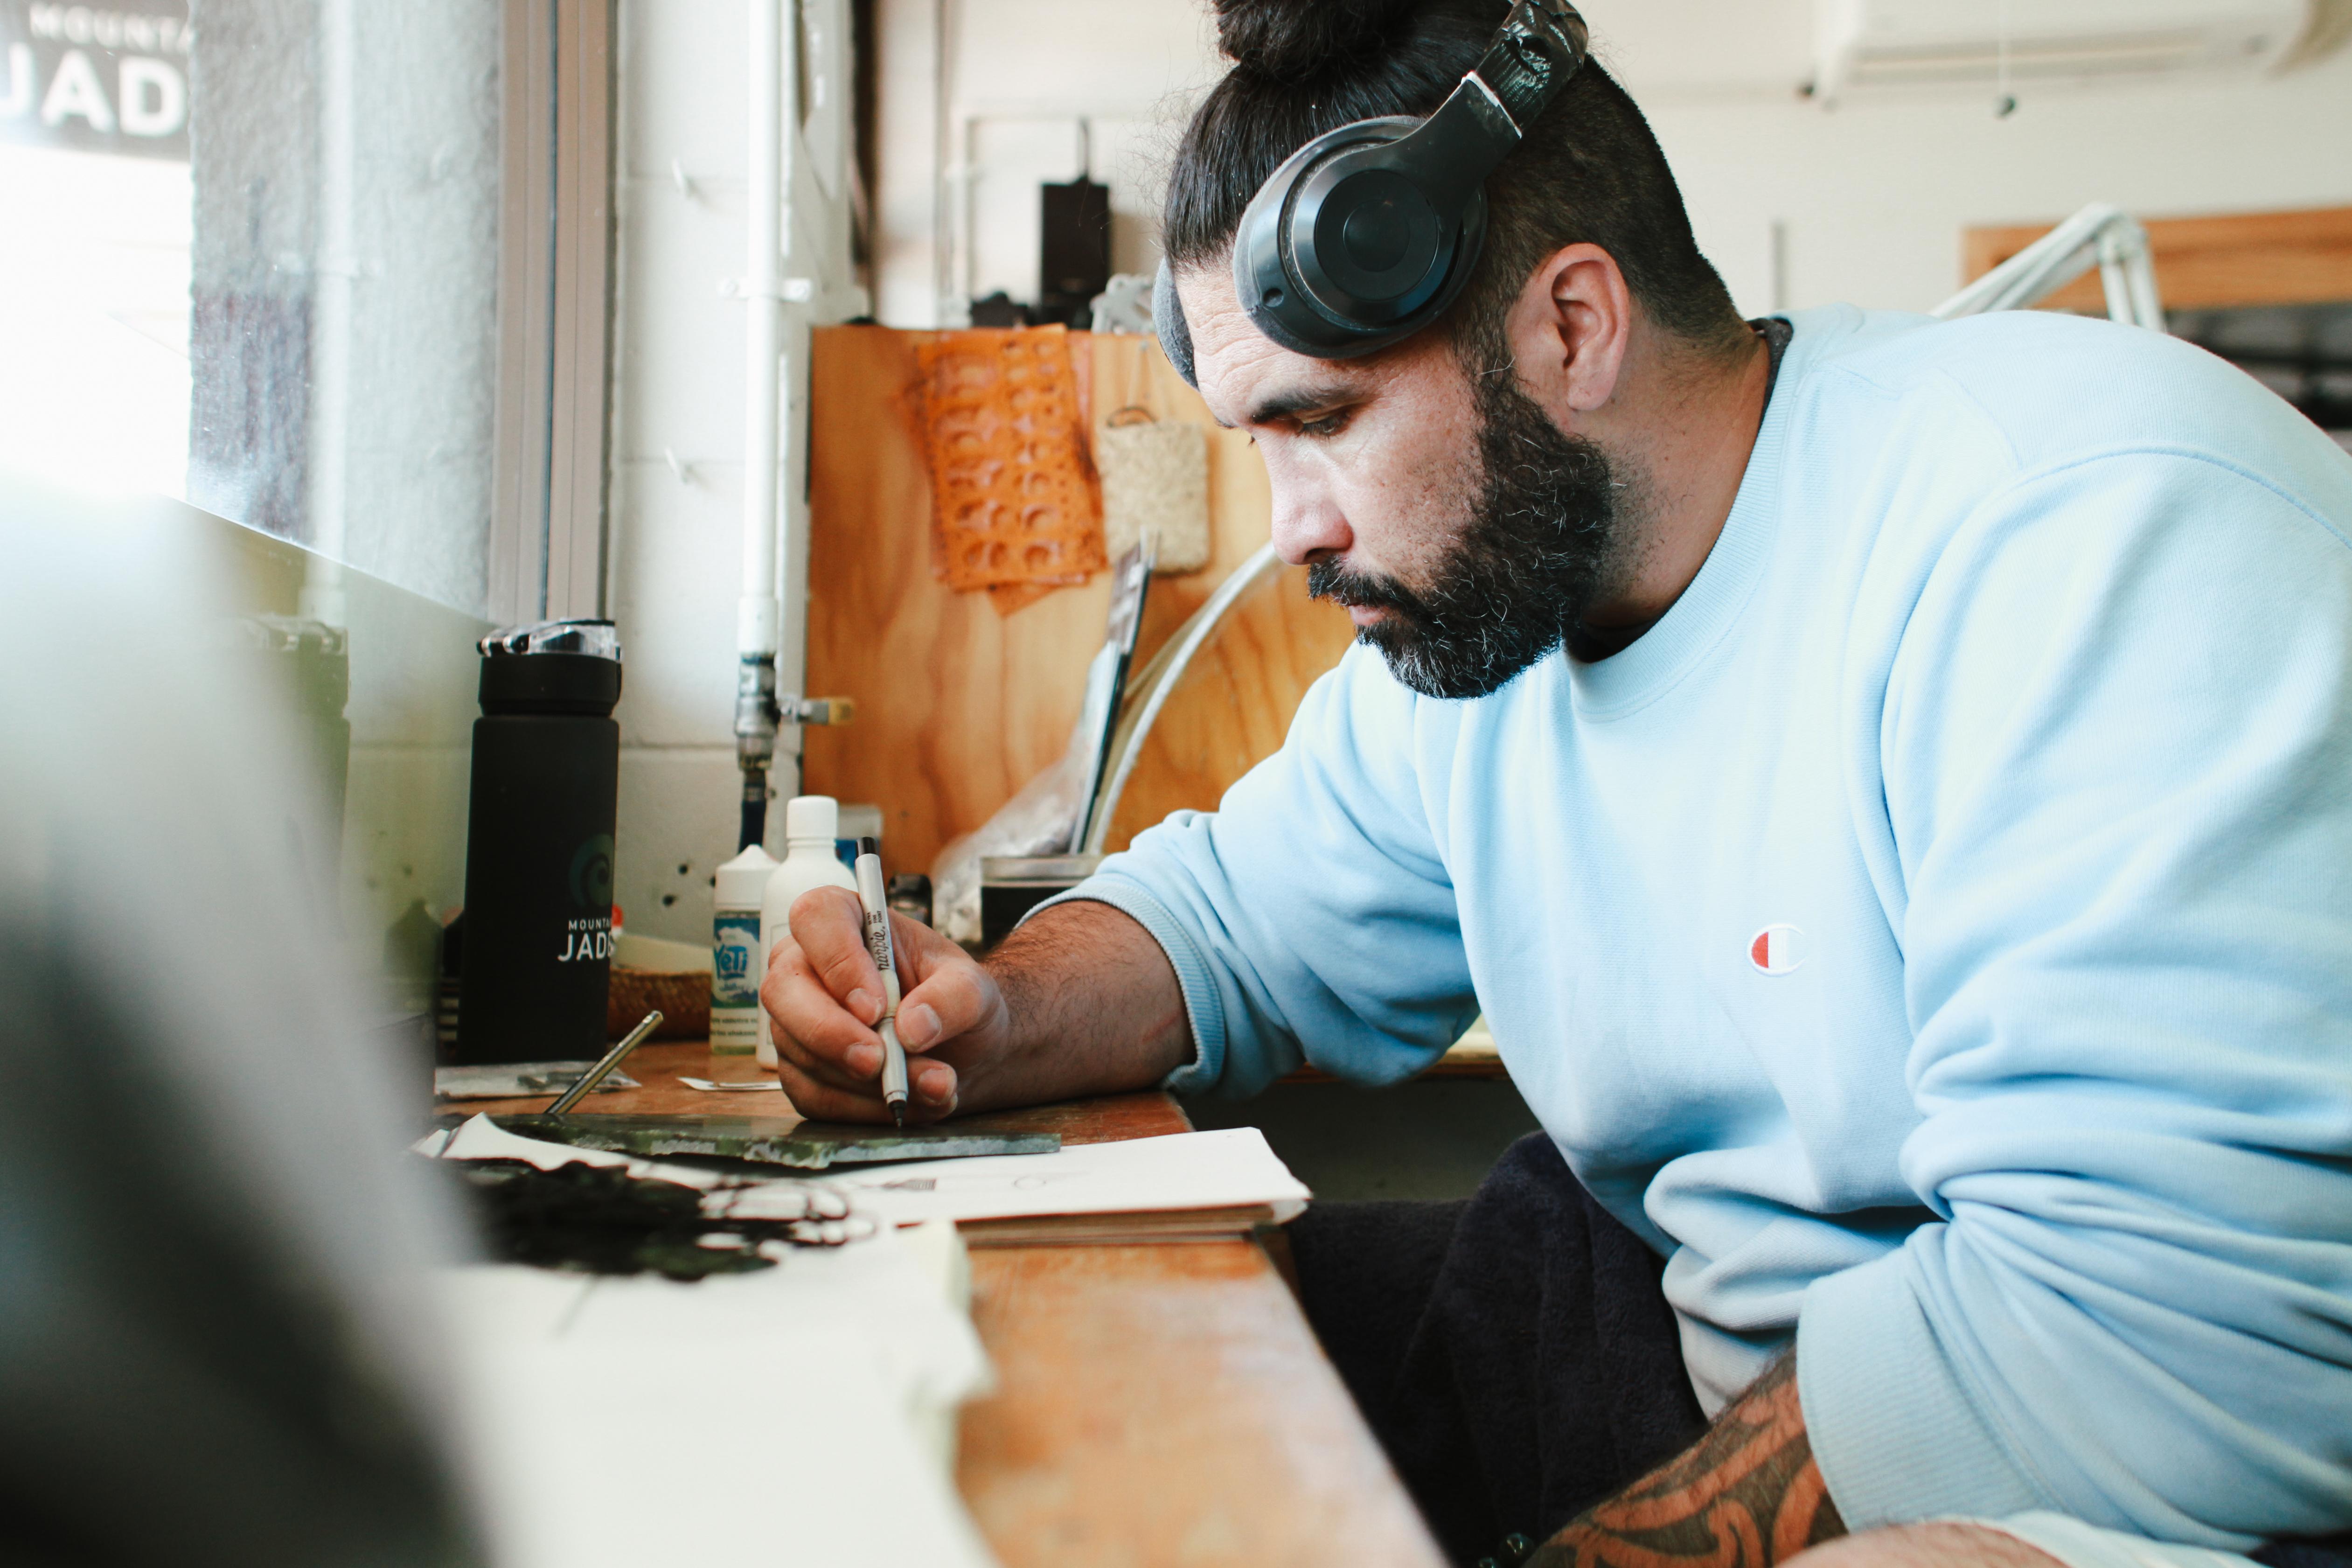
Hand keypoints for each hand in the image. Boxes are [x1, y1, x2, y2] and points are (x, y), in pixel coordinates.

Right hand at [760, 886, 1009, 1122]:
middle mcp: (807, 968)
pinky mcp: (801, 1072)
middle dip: (830, 1032)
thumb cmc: (954, 1000)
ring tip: (934, 1085)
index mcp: (845, 921)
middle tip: (879, 1061)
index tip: (876, 1005)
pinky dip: (867, 1109)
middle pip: (783, 990)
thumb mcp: (973, 988)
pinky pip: (817, 1097)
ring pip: (802, 1052)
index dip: (838, 960)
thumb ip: (954, 997)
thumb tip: (913, 1027)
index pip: (816, 918)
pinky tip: (911, 1102)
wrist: (960, 1048)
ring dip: (868, 1082)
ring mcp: (796, 1023)